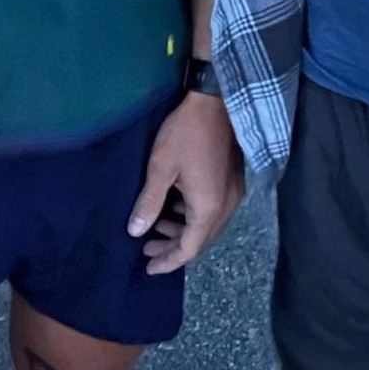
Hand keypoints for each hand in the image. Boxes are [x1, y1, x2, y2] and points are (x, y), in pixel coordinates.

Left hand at [127, 90, 244, 275]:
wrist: (214, 101)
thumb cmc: (185, 134)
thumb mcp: (160, 168)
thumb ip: (149, 203)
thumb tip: (135, 233)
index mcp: (208, 208)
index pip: (189, 249)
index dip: (168, 261)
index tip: (148, 268)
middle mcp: (226, 207)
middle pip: (200, 241)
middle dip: (173, 248)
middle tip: (146, 249)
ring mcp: (233, 194)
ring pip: (208, 226)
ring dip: (183, 231)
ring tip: (157, 227)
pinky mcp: (233, 181)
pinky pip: (213, 211)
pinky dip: (193, 216)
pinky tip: (175, 205)